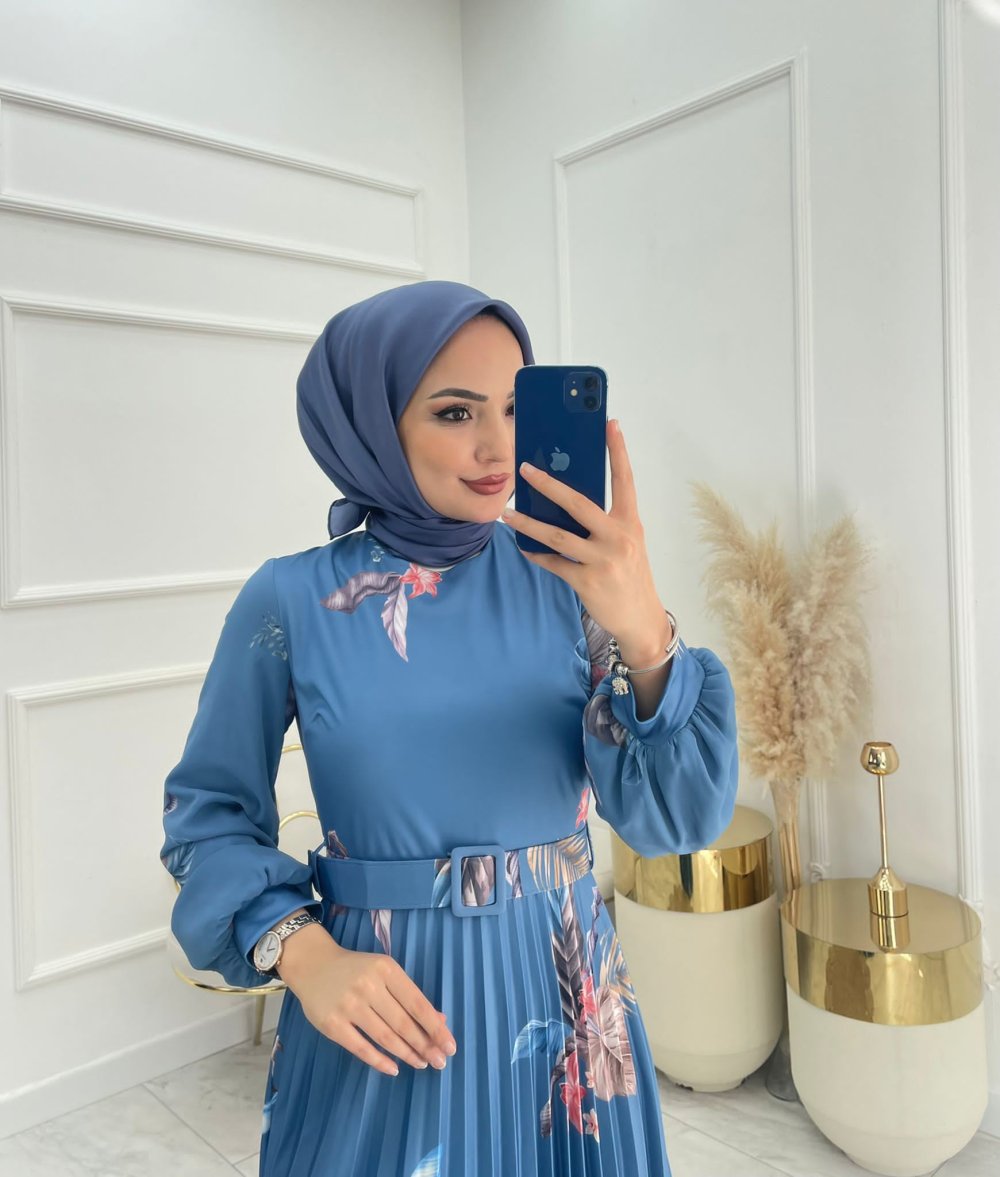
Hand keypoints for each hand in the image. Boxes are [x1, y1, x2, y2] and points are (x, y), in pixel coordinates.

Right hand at [276, 923, 455, 1076]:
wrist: (313, 965)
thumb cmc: (356, 969)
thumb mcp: (385, 972)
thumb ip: (409, 996)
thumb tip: (439, 1021)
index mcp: (387, 969)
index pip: (417, 1003)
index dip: (435, 1027)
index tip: (450, 1046)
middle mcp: (369, 986)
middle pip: (403, 1023)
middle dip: (425, 1045)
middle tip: (440, 1062)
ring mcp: (349, 1005)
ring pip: (385, 1037)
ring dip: (407, 1054)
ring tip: (421, 1063)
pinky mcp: (332, 1024)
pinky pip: (361, 1048)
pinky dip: (380, 1061)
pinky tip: (394, 1069)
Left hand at [502, 418, 669, 655]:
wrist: (641, 619)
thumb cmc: (630, 575)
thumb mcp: (627, 543)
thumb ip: (605, 523)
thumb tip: (567, 503)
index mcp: (630, 522)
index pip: (625, 480)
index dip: (618, 451)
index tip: (610, 423)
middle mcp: (618, 537)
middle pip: (578, 504)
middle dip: (549, 485)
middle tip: (526, 469)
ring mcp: (603, 560)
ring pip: (557, 536)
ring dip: (528, 524)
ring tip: (507, 514)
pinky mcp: (587, 581)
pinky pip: (555, 563)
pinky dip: (537, 555)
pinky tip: (524, 548)